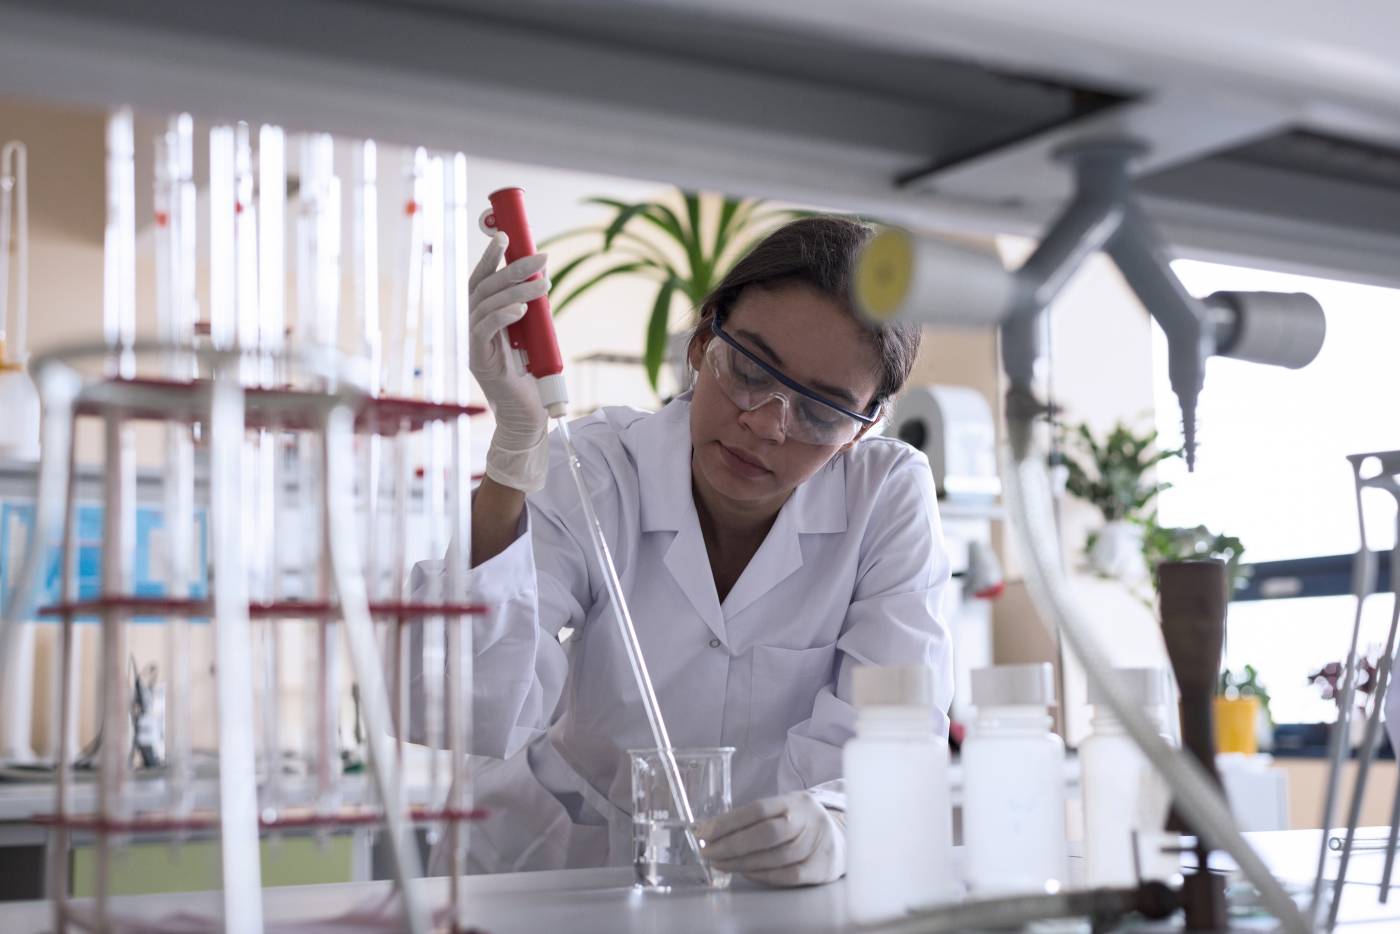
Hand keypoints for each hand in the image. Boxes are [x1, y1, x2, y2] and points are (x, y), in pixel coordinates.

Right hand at [469, 232, 551, 492]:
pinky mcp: (480, 363)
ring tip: (543, 284)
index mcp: (483, 320)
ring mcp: (474, 346)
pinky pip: (485, 331)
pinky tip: (522, 309)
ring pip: (485, 306)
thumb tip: (541, 274)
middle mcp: (473, 329)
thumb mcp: (534, 335)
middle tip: (541, 257)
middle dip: (512, 268)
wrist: (529, 418)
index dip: (488, 258)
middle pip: (484, 289)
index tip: (505, 235)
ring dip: (516, 290)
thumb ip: (530, 308)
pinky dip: (503, 316)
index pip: (480, 282)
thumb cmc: (533, 377)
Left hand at [695, 791, 846, 886]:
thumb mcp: (784, 809)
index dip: (728, 821)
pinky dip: (763, 876)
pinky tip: (745, 873)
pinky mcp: (821, 867)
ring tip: (720, 864)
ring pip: (774, 857)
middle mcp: (807, 820)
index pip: (758, 809)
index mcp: (794, 800)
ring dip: (741, 863)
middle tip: (707, 852)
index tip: (704, 832)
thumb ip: (755, 817)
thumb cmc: (801, 823)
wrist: (842, 838)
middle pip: (766, 834)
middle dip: (731, 845)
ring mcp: (816, 844)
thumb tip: (710, 828)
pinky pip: (787, 875)